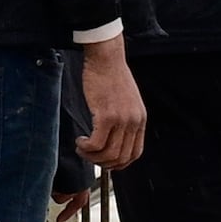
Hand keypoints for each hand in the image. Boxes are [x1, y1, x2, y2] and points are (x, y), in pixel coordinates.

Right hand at [75, 35, 147, 170]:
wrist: (106, 58)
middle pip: (121, 158)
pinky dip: (85, 147)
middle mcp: (134, 122)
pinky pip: (96, 143)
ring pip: (108, 154)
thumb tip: (112, 138)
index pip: (135, 153)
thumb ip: (124, 119)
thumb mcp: (126, 101)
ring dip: (91, 156)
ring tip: (82, 147)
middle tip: (89, 155)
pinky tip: (80, 140)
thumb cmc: (111, 76)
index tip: (104, 161)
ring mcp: (122, 120)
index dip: (119, 163)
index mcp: (140, 119)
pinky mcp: (106, 116)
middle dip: (102, 163)